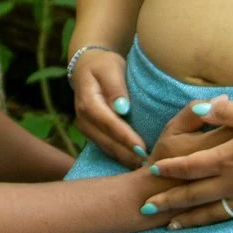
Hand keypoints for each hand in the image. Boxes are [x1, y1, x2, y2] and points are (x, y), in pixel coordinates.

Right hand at [69, 47, 140, 166]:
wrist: (87, 66)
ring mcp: (85, 128)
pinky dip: (120, 156)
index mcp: (87, 102)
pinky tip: (134, 162)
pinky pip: (106, 147)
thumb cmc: (103, 65)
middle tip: (148, 165)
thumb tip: (123, 108)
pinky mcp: (91, 132)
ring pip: (106, 148)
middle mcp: (83, 119)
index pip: (108, 122)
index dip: (125, 137)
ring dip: (124, 158)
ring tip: (144, 167)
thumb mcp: (110, 68)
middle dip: (127, 154)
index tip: (142, 148)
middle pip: (107, 140)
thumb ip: (116, 87)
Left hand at [143, 94, 232, 228]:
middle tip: (148, 207)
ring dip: (187, 219)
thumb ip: (226, 111)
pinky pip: (230, 216)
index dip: (172, 168)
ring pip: (209, 211)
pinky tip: (205, 223)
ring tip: (170, 226)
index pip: (191, 165)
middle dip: (169, 201)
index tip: (154, 170)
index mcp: (230, 157)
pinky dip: (212, 221)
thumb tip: (201, 108)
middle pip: (193, 194)